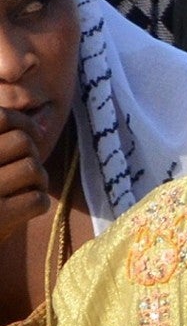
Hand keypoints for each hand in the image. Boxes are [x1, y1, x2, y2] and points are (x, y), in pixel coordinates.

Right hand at [0, 113, 50, 243]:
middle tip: (24, 172)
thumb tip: (43, 122)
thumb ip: (3, 139)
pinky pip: (37, 199)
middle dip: (33, 155)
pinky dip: (37, 203)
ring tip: (26, 189)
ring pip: (33, 168)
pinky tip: (24, 208)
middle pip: (23, 142)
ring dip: (38, 180)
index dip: (24, 122)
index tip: (32, 135)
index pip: (1, 117)